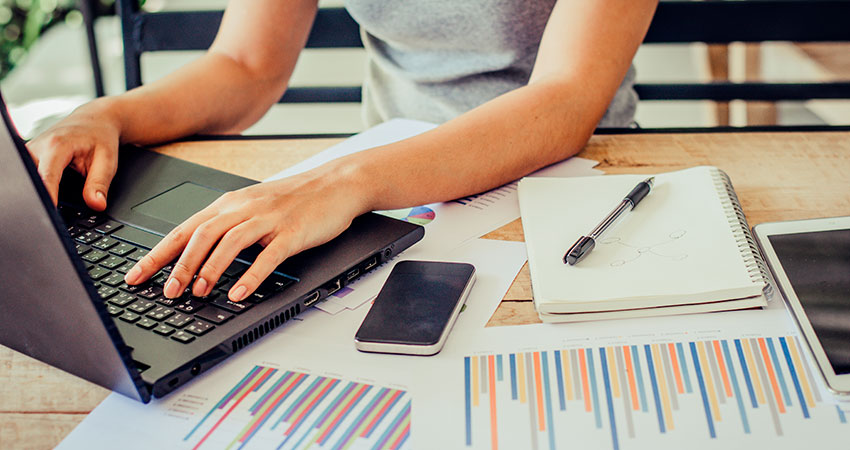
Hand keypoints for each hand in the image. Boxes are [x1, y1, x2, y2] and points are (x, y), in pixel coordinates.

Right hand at [26, 100, 121, 209]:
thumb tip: (97, 204)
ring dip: (40, 190)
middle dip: (42, 195)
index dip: (48, 197)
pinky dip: (39, 184)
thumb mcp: (107, 162)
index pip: (46, 177)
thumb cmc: (101, 137)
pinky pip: (30, 174)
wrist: (96, 120)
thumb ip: (100, 185)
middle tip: (57, 207)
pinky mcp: (29, 155)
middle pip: (32, 179)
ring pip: (29, 178)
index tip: (51, 212)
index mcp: (57, 145)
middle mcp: (38, 146)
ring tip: (57, 195)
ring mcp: (30, 150)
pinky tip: (51, 188)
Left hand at [123, 165, 367, 301]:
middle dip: (180, 265)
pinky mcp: (292, 232)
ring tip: (198, 293)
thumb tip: (199, 254)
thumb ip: (228, 226)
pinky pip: (268, 256)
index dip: (158, 253)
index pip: (185, 228)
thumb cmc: (296, 199)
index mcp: (231, 203)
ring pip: (230, 242)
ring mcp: (269, 219)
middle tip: (168, 291)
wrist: (337, 183)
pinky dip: (251, 276)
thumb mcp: (255, 207)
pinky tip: (240, 293)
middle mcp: (245, 208)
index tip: (137, 274)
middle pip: (202, 234)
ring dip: (210, 269)